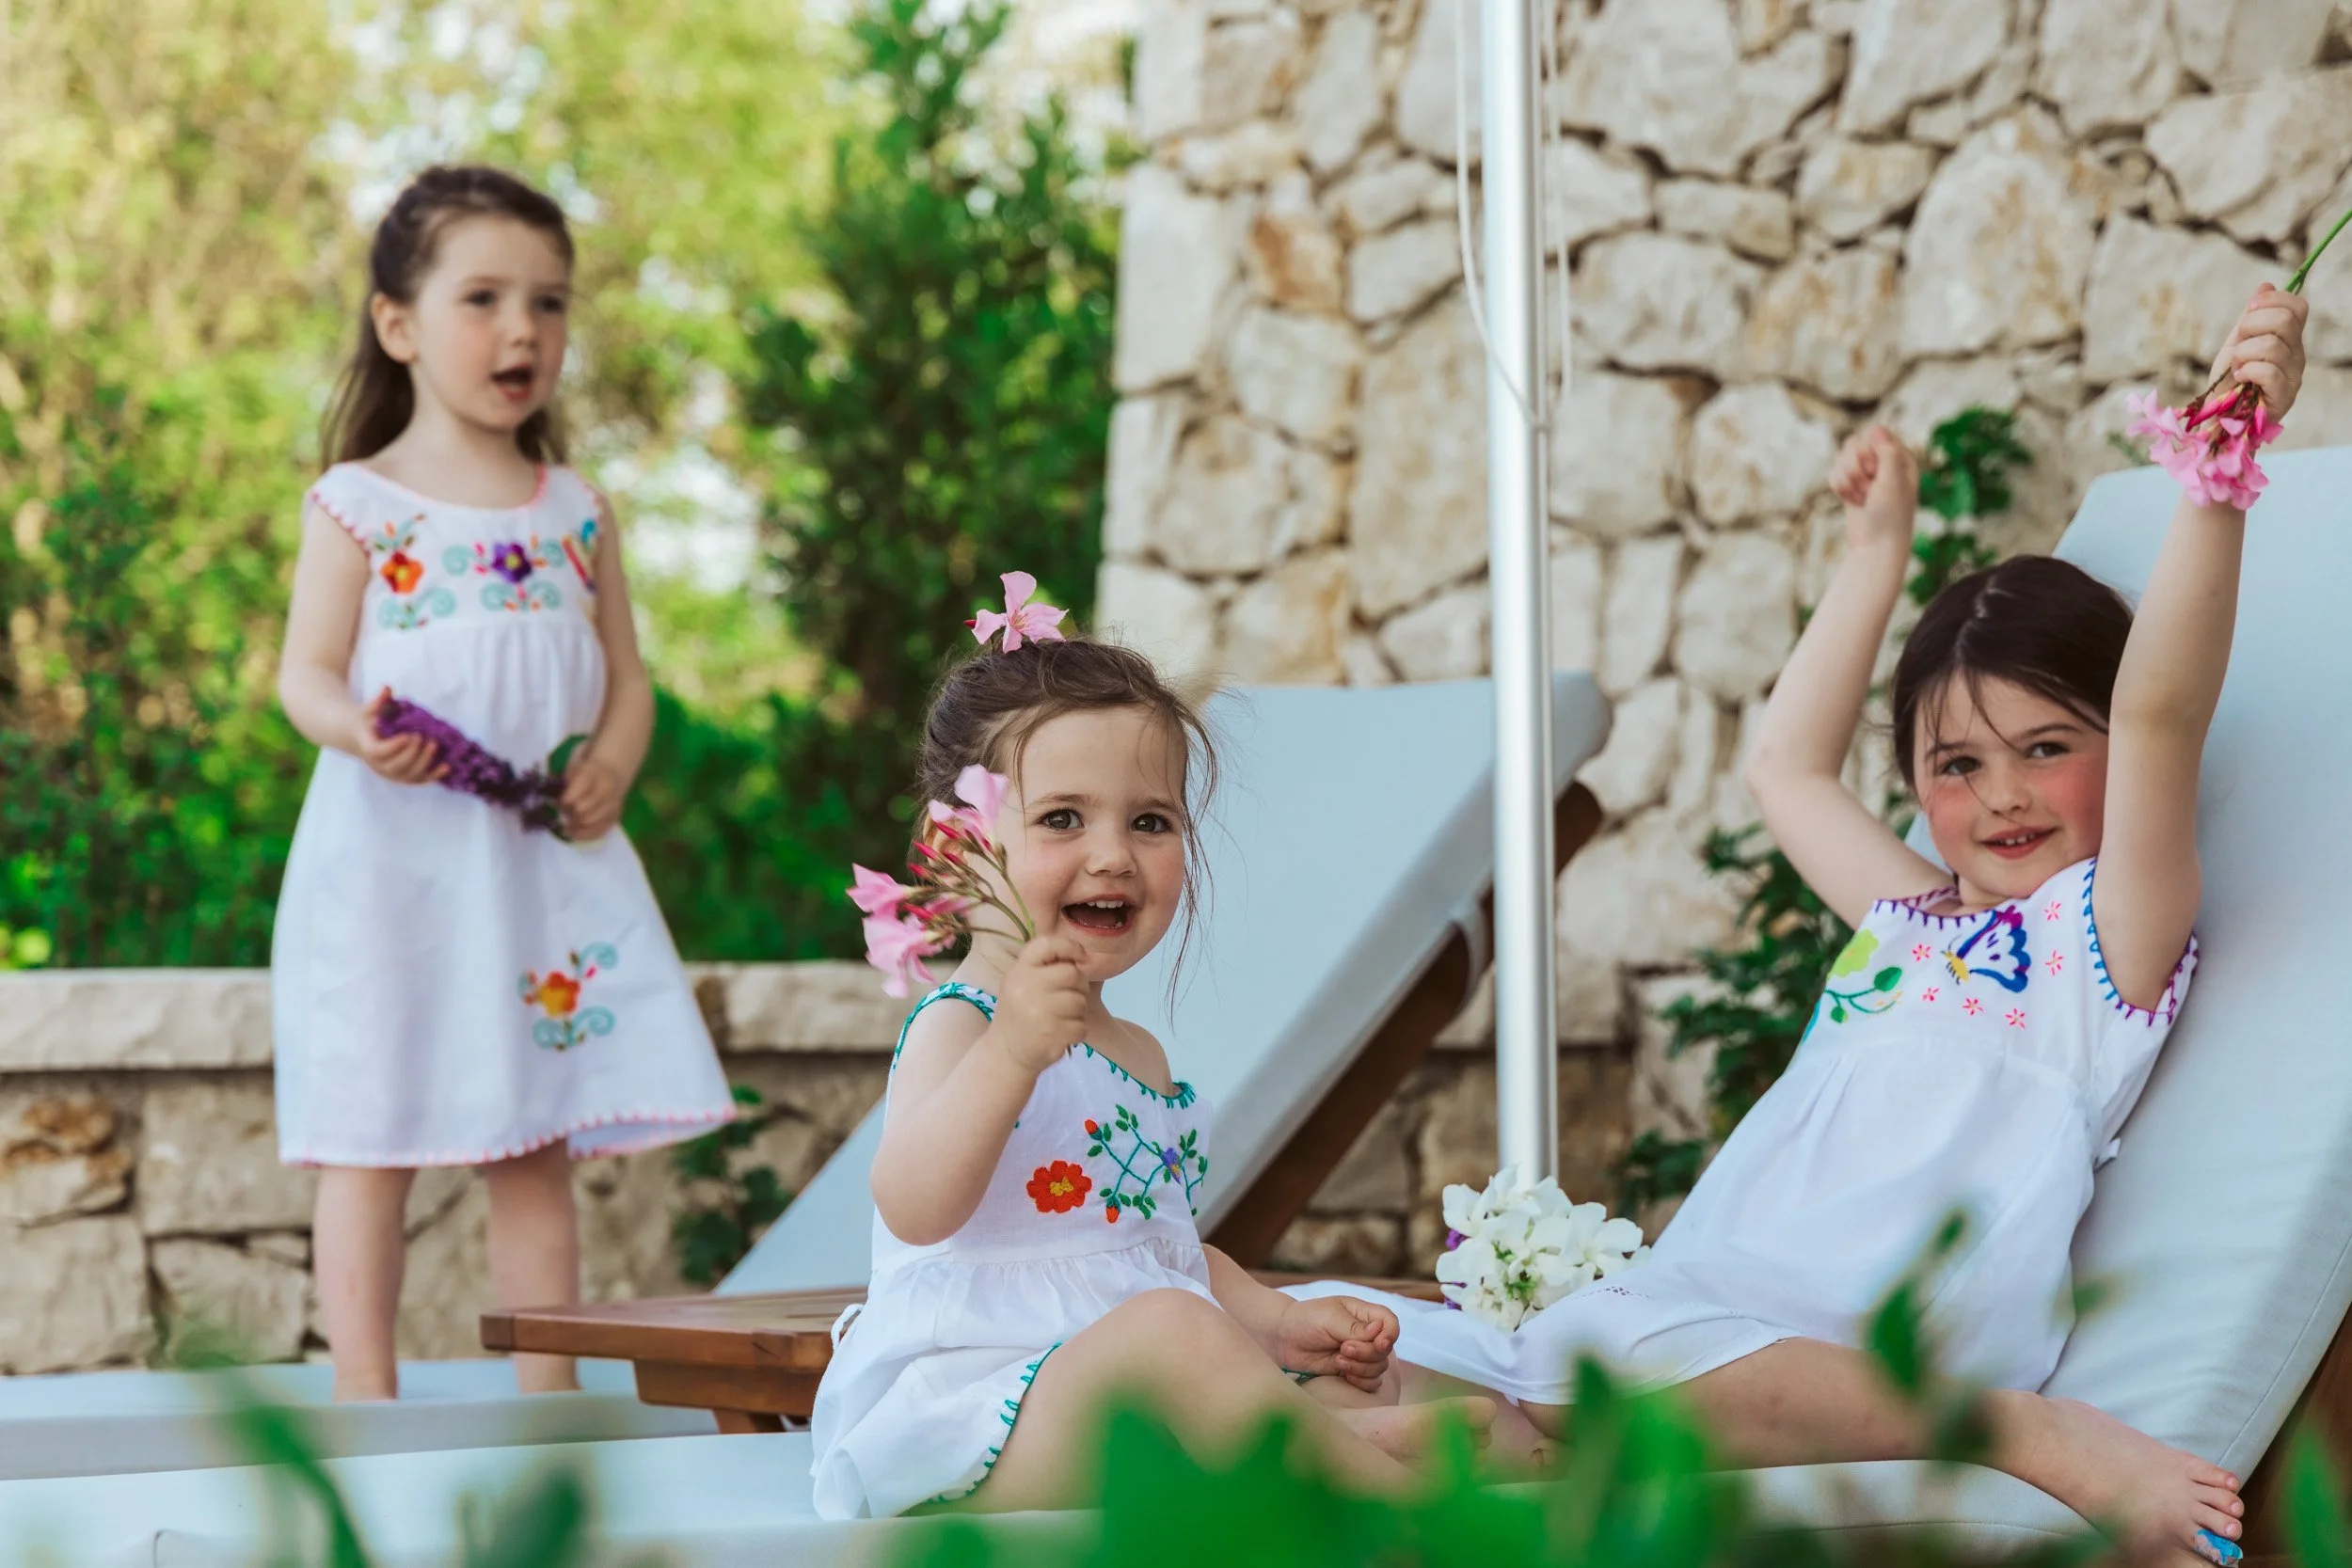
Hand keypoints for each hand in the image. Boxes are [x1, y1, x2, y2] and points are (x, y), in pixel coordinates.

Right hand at [353, 688, 445, 784]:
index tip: (408, 735)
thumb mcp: (368, 710)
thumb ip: (377, 701)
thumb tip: (387, 688)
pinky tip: (447, 767)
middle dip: (412, 754)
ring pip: (409, 776)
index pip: (378, 753)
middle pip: (395, 767)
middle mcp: (378, 765)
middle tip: (423, 738)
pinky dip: (433, 775)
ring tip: (434, 745)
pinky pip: (418, 780)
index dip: (394, 747)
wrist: (359, 737)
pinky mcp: (403, 776)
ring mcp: (391, 773)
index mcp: (368, 749)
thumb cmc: (367, 721)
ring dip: (424, 763)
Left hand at [559, 752, 627, 840]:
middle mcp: (605, 789)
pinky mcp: (616, 815)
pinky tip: (575, 834)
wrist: (613, 770)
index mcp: (592, 774)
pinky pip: (601, 830)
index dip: (564, 802)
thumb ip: (565, 784)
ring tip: (568, 825)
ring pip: (591, 822)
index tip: (558, 803)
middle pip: (582, 810)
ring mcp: (613, 804)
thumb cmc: (588, 770)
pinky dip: (586, 835)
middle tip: (563, 814)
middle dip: (570, 815)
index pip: (575, 794)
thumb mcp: (574, 768)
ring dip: (576, 826)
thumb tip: (556, 804)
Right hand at [990, 935, 1090, 1073]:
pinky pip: (1081, 1026)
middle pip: (1073, 974)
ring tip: (1063, 1017)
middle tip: (1070, 997)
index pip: (1047, 944)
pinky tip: (1062, 1034)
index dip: (1070, 947)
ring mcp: (1039, 1012)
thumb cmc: (1020, 1012)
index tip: (1081, 957)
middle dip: (1079, 986)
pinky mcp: (1052, 1035)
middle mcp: (1026, 988)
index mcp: (1019, 971)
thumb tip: (1084, 956)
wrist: (1005, 1053)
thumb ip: (1045, 967)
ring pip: (1080, 1001)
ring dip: (1078, 1012)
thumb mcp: (1021, 983)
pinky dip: (1077, 1032)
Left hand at [1274, 1295, 1397, 1393]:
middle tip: (1343, 1349)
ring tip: (1338, 1360)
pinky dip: (1361, 1381)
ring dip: (1361, 1368)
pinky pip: (1371, 1383)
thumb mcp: (1329, 1318)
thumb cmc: (1304, 1320)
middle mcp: (1365, 1335)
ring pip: (1379, 1368)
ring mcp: (1360, 1354)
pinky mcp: (1352, 1371)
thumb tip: (1378, 1332)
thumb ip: (1354, 1327)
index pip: (1390, 1323)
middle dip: (1366, 1353)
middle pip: (1385, 1350)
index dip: (1390, 1335)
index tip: (1378, 1344)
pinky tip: (1343, 1373)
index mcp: (1363, 1314)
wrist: (1283, 1339)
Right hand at [1828, 425, 1917, 555]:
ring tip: (1863, 498)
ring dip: (1847, 481)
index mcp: (1901, 457)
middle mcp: (1883, 461)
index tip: (1876, 473)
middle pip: (1854, 443)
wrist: (1876, 547)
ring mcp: (1865, 473)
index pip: (1875, 434)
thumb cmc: (1890, 516)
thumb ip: (1887, 454)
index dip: (1870, 452)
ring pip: (1841, 458)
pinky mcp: (1850, 484)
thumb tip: (1875, 428)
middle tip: (1870, 490)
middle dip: (1856, 469)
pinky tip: (1853, 502)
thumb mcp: (1893, 482)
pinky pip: (1834, 473)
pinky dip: (1840, 489)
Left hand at [2211, 282, 2308, 416]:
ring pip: (2272, 345)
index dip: (2272, 300)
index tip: (2249, 310)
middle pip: (2285, 320)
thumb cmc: (2229, 381)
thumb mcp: (2237, 343)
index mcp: (2288, 338)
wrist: (2220, 417)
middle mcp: (2296, 354)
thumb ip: (2252, 317)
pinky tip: (2240, 377)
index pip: (2298, 306)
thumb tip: (2265, 285)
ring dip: (2243, 353)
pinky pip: (2268, 371)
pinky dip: (2247, 371)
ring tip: (2236, 366)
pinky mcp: (2283, 396)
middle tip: (2237, 344)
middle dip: (2250, 326)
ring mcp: (2293, 375)